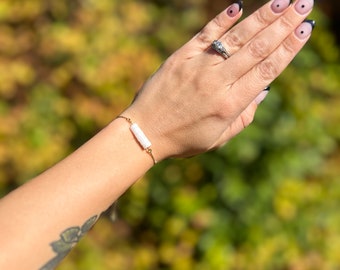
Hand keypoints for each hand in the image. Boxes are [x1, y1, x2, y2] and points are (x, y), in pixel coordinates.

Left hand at [123, 0, 313, 160]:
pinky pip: (205, 34)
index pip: (267, 70)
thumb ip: (244, 115)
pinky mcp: (181, 57)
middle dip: (284, 24)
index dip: (289, 48)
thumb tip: (263, 89)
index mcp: (230, 104)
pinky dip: (222, 20)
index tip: (305, 29)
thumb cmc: (184, 139)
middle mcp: (217, 82)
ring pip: (236, 37)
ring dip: (262, 17)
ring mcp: (198, 67)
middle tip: (304, 4)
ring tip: (283, 1)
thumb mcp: (219, 137)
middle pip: (258, 48)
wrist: (145, 131)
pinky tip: (239, 6)